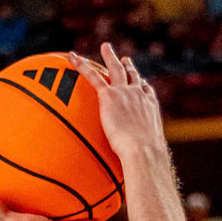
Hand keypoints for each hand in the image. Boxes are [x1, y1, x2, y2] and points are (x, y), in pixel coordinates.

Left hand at [70, 42, 165, 158]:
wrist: (143, 150)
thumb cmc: (147, 158)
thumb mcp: (146, 155)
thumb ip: (140, 156)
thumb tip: (140, 173)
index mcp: (149, 107)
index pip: (145, 92)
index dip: (142, 85)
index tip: (140, 81)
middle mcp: (139, 95)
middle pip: (133, 76)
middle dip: (128, 66)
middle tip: (124, 58)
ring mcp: (125, 93)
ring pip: (116, 69)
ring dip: (110, 57)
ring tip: (105, 47)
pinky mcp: (109, 96)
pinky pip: (92, 77)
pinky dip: (81, 65)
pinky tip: (72, 57)